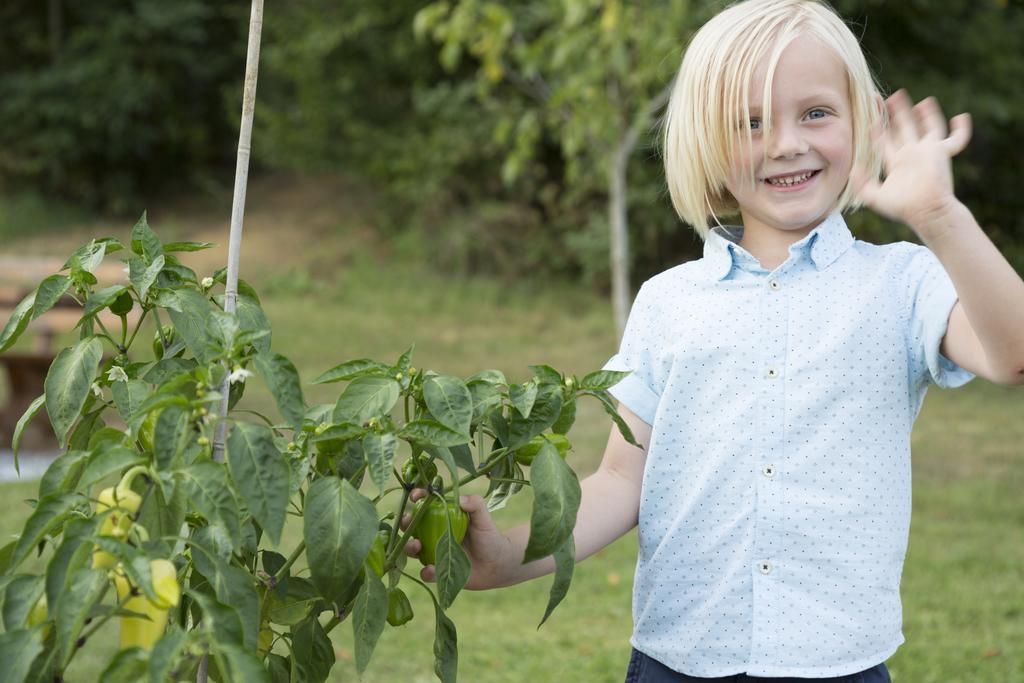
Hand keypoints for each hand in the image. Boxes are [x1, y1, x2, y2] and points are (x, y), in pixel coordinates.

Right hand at [401, 489, 511, 589]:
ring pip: (413, 549)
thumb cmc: (489, 536)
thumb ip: (475, 505)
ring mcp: (434, 553)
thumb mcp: (484, 518)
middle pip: (412, 526)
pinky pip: (426, 572)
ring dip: (410, 546)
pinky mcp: (438, 572)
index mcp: (442, 517)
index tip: (416, 496)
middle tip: (408, 522)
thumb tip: (460, 499)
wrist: (498, 564)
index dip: (418, 498)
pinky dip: (425, 571)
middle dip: (406, 523)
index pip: (426, 504)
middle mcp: (434, 534)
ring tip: (416, 545)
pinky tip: (431, 569)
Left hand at [853, 89, 970, 234]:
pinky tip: (962, 117)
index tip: (870, 111)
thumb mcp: (874, 197)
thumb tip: (853, 168)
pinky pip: (957, 139)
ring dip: (923, 113)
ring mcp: (927, 151)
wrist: (925, 212)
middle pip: (903, 128)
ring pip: (926, 126)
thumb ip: (861, 183)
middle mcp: (911, 154)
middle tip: (888, 97)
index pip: (884, 139)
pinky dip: (961, 129)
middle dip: (896, 113)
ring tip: (921, 101)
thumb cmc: (902, 208)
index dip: (877, 126)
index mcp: (896, 162)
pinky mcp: (941, 151)